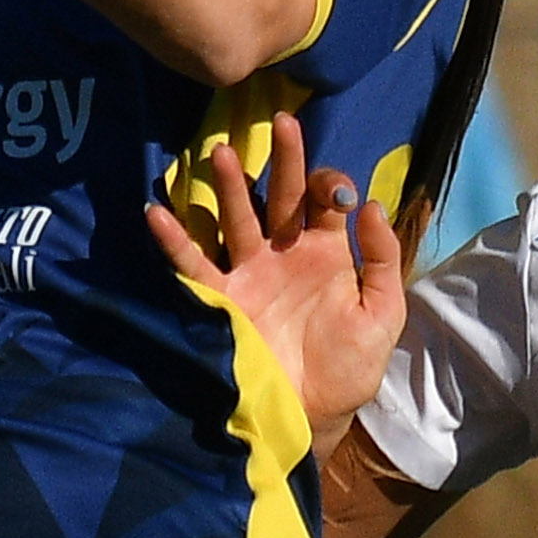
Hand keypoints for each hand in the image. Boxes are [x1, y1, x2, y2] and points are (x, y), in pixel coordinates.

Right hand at [143, 114, 405, 428]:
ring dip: (231, 186)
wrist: (308, 417)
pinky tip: (156, 210)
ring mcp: (249, 273)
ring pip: (238, 217)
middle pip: (281, 196)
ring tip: (223, 152)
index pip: (324, 201)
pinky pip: (193, 263)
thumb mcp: (381, 315)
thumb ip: (381, 260)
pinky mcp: (220, 300)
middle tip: (282, 120)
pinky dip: (174, 239)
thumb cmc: (347, 368)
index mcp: (325, 254)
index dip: (329, 185)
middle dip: (283, 160)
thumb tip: (371, 204)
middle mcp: (283, 254)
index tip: (334, 191)